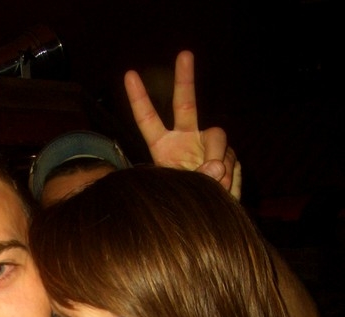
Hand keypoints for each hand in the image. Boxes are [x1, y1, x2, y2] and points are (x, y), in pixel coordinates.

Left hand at [125, 51, 240, 198]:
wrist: (208, 218)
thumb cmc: (183, 204)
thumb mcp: (180, 192)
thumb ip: (195, 178)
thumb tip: (216, 168)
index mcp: (163, 146)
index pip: (148, 120)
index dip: (139, 98)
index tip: (129, 74)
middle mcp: (186, 138)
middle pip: (185, 104)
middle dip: (184, 79)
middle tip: (184, 54)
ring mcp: (208, 145)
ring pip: (217, 141)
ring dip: (215, 164)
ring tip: (211, 185)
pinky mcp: (228, 156)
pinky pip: (230, 161)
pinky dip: (228, 179)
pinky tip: (223, 191)